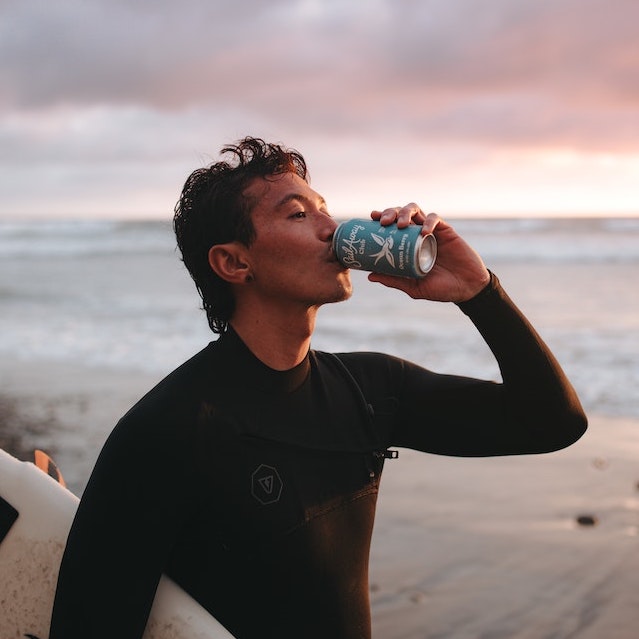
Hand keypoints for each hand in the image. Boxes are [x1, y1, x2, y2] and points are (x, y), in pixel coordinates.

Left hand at [368, 205, 489, 301]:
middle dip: (390, 212)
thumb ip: (394, 281)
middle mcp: (417, 235)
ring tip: (401, 224)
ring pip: (416, 211)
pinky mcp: (447, 231)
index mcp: (407, 245)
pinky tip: (424, 232)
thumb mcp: (414, 287)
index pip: (392, 226)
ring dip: (406, 212)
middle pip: (401, 214)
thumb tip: (370, 276)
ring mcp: (432, 232)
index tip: (372, 217)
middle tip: (383, 222)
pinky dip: (428, 222)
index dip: (381, 218)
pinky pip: (436, 219)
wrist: (467, 289)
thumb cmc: (440, 289)